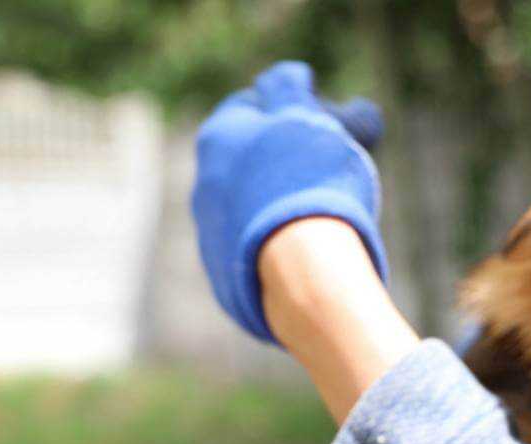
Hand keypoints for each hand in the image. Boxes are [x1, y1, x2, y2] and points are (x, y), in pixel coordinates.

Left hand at [191, 61, 387, 341]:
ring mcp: (210, 235)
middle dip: (281, 162)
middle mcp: (203, 185)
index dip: (286, 110)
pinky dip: (277, 249)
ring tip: (323, 217)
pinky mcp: (225, 280)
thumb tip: (289, 75)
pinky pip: (254, 254)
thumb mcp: (305, 118)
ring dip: (278, 208)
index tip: (317, 119)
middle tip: (326, 170)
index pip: (249, 107)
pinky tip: (309, 254)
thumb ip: (290, 89)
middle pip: (247, 164)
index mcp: (218, 138)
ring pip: (249, 212)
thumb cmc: (311, 182)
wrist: (305, 270)